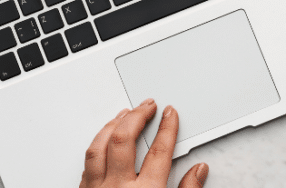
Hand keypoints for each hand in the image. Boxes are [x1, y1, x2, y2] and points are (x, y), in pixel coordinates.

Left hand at [80, 99, 207, 187]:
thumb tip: (198, 171)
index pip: (159, 152)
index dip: (167, 128)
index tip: (170, 114)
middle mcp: (117, 187)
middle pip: (124, 140)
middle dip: (137, 117)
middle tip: (148, 105)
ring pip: (98, 148)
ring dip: (111, 126)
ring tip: (124, 114)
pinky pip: (87, 165)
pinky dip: (96, 147)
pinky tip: (103, 141)